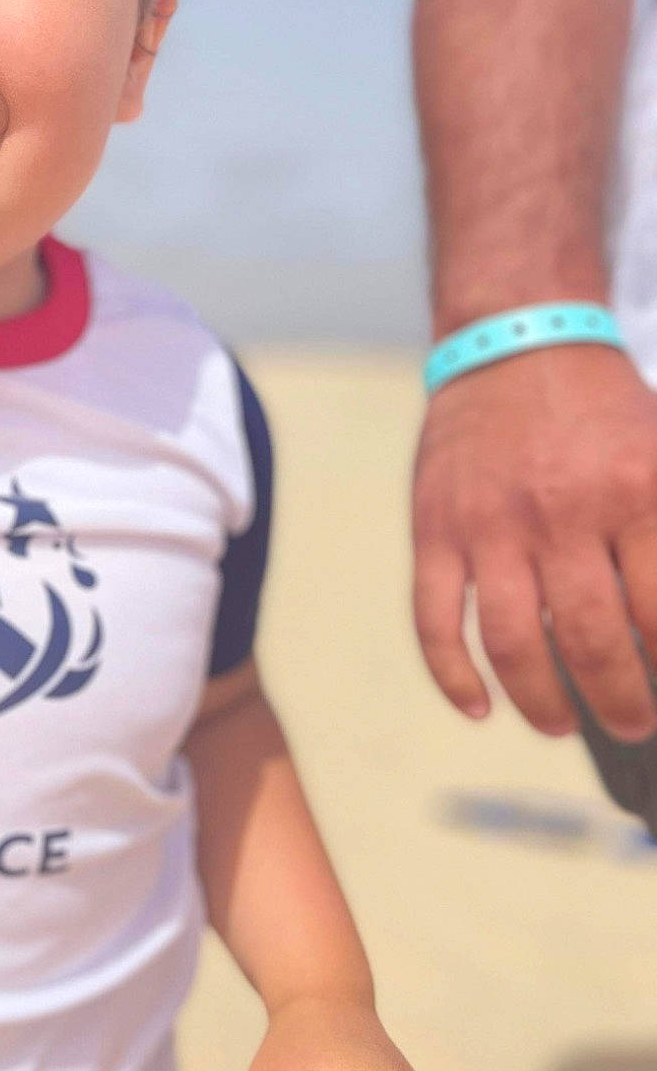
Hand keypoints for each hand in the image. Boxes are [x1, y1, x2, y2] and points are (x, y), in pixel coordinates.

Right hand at [413, 344, 656, 739]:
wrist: (516, 344)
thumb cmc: (604, 413)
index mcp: (635, 493)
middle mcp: (561, 514)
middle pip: (592, 640)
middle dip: (620, 700)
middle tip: (633, 723)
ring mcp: (490, 527)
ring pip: (513, 644)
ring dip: (542, 702)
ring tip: (563, 726)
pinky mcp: (435, 531)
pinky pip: (436, 622)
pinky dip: (452, 677)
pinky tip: (477, 708)